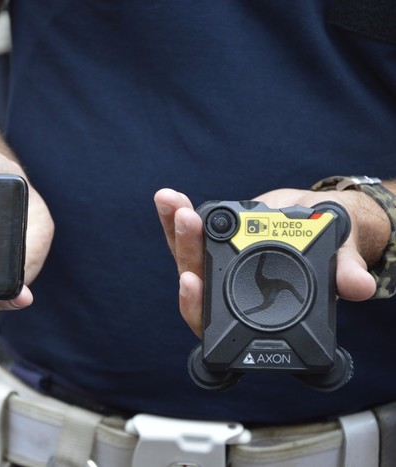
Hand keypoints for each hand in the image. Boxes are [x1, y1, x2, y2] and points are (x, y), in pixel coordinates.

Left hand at [154, 187, 388, 336]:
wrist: (320, 222)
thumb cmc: (329, 250)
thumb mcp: (340, 260)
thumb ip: (344, 273)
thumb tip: (359, 286)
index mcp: (249, 316)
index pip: (212, 322)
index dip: (196, 306)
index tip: (191, 282)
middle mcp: (225, 296)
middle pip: (193, 281)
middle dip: (186, 252)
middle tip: (187, 222)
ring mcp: (213, 269)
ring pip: (184, 255)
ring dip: (174, 229)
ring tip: (171, 200)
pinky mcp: (209, 243)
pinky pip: (186, 232)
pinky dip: (175, 215)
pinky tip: (168, 197)